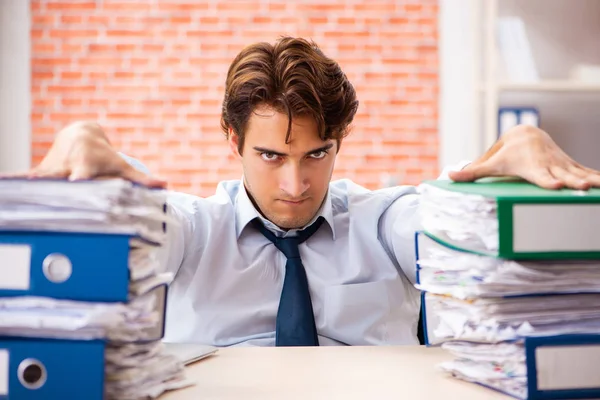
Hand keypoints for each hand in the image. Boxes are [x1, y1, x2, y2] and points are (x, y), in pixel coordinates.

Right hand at [1, 121, 165, 187]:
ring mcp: (50, 170)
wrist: (80, 136)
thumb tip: (164, 186)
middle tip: (39, 199)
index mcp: (85, 165)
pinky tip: (1, 186)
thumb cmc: (105, 157)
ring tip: (12, 200)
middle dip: (50, 189)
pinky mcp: (40, 173)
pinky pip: (24, 179)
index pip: (82, 177)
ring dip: (26, 188)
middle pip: (57, 181)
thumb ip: (141, 180)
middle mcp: (65, 167)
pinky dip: (12, 182)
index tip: (75, 186)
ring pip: (37, 181)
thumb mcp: (122, 167)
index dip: (79, 182)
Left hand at [448, 125, 599, 189]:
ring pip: (578, 173)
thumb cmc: (506, 152)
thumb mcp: (491, 161)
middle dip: (573, 181)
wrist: (527, 133)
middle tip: (581, 188)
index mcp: (530, 166)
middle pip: (562, 174)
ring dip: (590, 180)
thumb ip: (472, 171)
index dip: (548, 181)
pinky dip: (598, 177)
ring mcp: (561, 165)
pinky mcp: (569, 166)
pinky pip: (586, 171)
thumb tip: (448, 176)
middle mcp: (548, 165)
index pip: (540, 175)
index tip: (557, 185)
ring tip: (598, 188)